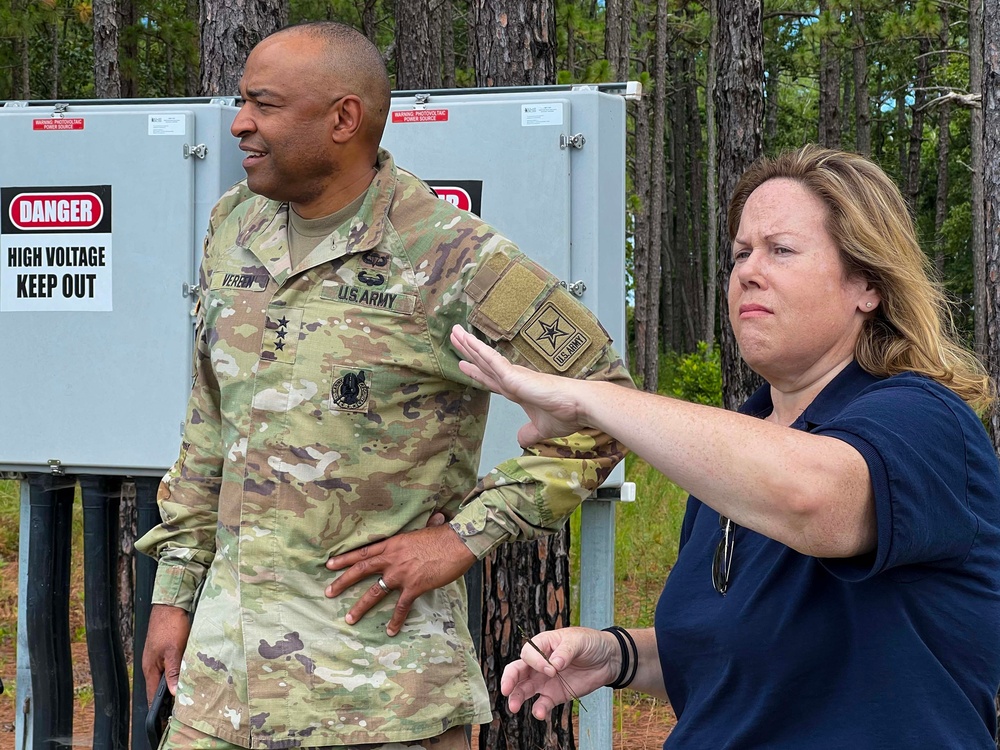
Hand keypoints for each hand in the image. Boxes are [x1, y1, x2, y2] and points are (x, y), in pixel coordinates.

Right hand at [142, 604, 190, 702]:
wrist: (170, 605)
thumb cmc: (170, 626)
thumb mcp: (174, 650)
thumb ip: (173, 672)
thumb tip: (174, 693)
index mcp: (150, 669)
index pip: (153, 696)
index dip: (159, 709)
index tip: (169, 720)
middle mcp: (152, 666)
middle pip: (160, 688)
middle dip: (170, 699)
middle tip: (183, 708)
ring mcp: (158, 658)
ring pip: (167, 678)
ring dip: (176, 685)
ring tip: (188, 694)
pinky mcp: (166, 651)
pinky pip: (171, 668)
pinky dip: (178, 673)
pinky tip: (188, 675)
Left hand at [325, 523, 475, 635]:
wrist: (457, 542)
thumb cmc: (444, 535)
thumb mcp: (426, 529)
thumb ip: (425, 527)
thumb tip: (436, 518)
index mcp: (392, 544)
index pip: (363, 552)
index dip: (345, 558)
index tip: (329, 564)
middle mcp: (392, 559)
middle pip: (360, 570)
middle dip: (342, 582)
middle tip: (328, 592)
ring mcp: (401, 574)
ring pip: (374, 592)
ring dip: (360, 606)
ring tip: (349, 618)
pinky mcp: (413, 586)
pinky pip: (401, 607)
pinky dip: (395, 620)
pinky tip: (390, 630)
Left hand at [450, 325, 589, 446]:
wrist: (578, 406)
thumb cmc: (567, 413)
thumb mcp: (542, 429)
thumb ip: (529, 433)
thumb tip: (521, 439)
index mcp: (518, 390)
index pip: (492, 378)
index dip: (477, 371)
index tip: (464, 363)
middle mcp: (514, 379)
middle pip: (484, 363)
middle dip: (468, 351)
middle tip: (454, 336)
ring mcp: (513, 376)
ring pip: (485, 358)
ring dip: (469, 345)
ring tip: (455, 332)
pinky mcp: (515, 376)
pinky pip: (492, 361)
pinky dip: (480, 352)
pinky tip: (468, 343)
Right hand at [501, 627, 619, 719]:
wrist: (608, 659)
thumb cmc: (590, 643)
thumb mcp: (578, 641)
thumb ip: (565, 652)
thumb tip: (554, 665)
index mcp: (542, 645)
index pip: (528, 654)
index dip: (536, 662)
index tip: (551, 669)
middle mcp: (539, 663)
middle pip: (517, 671)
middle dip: (510, 680)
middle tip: (506, 689)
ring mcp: (545, 680)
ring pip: (524, 689)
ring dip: (517, 697)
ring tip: (514, 707)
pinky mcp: (555, 695)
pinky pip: (542, 703)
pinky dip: (539, 709)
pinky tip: (539, 713)